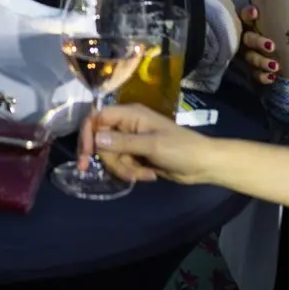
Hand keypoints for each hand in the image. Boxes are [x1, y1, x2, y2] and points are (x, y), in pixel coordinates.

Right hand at [79, 104, 220, 184]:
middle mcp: (127, 125)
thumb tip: (96, 138)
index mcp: (130, 114)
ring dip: (125, 169)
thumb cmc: (180, 149)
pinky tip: (150, 174)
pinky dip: (132, 172)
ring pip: (111, 156)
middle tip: (130, 172)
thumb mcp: (152, 145)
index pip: (97, 117)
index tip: (86, 156)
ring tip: (145, 174)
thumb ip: (123, 142)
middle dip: (113, 161)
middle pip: (101, 142)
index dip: (87, 134)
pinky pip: (121, 164)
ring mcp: (131, 141)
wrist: (202, 164)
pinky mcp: (135, 155)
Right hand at [238, 5, 279, 84]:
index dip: (248, 13)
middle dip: (258, 42)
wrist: (285, 54)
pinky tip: (271, 77)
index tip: (255, 12)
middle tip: (271, 46)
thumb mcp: (286, 22)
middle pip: (248, 39)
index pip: (245, 15)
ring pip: (251, 57)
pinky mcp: (252, 68)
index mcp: (252, 23)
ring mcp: (248, 53)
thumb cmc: (286, 31)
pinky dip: (262, 76)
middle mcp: (247, 37)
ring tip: (275, 66)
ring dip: (261, 61)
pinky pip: (254, 73)